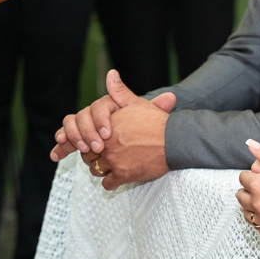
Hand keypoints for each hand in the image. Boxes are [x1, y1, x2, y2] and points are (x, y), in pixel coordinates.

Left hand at [52, 70, 175, 189]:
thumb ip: (120, 92)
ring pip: (95, 169)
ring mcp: (113, 160)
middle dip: (94, 155)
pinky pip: (107, 183)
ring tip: (114, 165)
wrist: (174, 141)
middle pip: (88, 154)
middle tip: (106, 154)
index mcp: (107, 125)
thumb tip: (110, 74)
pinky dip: (111, 182)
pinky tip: (120, 176)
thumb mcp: (138, 104)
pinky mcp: (123, 175)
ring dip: (102, 169)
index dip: (87, 140)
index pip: (85, 135)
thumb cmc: (158, 123)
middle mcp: (107, 143)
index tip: (94, 144)